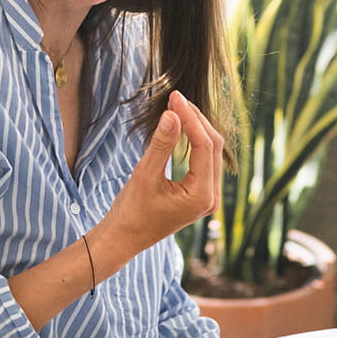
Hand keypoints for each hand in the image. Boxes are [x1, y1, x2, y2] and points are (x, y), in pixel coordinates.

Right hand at [98, 91, 223, 253]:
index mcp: (202, 196)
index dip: (190, 119)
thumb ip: (161, 144)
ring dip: (196, 128)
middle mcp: (211, 198)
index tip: (175, 98)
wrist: (123, 239)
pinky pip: (204, 160)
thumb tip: (172, 114)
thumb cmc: (131, 212)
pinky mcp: (200, 194)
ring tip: (177, 107)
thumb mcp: (144, 175)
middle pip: (213, 147)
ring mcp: (207, 197)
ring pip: (210, 152)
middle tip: (175, 98)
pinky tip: (180, 126)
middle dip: (195, 120)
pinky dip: (194, 141)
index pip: (204, 146)